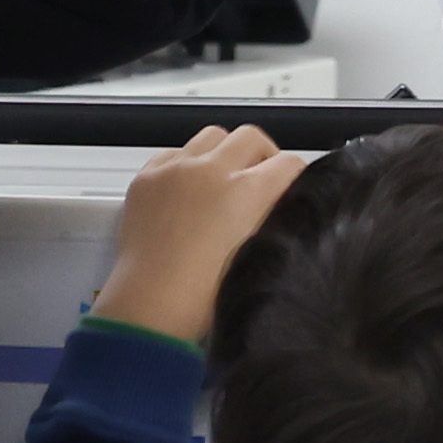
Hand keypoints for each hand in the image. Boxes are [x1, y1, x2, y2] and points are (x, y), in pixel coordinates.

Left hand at [90, 127, 308, 346]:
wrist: (150, 306)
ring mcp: (176, 168)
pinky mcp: (147, 177)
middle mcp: (213, 169)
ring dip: (223, 153)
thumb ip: (271, 220)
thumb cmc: (205, 295)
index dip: (296, 178)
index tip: (292, 189)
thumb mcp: (257, 255)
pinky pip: (174, 152)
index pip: (289, 164)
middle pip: (251, 138)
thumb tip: (277, 204)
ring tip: (220, 181)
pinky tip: (184, 190)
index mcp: (248, 192)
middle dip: (262, 155)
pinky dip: (186, 164)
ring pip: (212, 137)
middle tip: (259, 180)